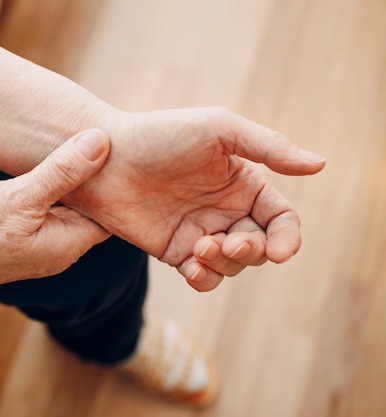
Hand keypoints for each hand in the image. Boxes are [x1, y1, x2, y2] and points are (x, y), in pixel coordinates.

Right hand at [0, 129, 111, 298]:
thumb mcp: (19, 197)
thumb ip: (62, 172)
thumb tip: (102, 141)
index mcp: (71, 243)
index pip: (112, 209)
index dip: (119, 178)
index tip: (121, 145)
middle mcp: (64, 249)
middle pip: (94, 208)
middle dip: (98, 176)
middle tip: (100, 134)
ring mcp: (44, 246)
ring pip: (71, 207)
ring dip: (74, 180)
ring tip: (77, 142)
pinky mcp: (26, 239)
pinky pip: (51, 210)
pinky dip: (54, 189)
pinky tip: (48, 165)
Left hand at [64, 107, 325, 291]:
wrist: (104, 158)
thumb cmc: (160, 135)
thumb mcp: (218, 130)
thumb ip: (268, 146)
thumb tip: (320, 164)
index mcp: (242, 183)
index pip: (281, 219)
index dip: (287, 238)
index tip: (279, 250)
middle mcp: (224, 210)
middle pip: (260, 247)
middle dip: (252, 252)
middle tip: (227, 243)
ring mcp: (199, 232)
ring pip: (233, 266)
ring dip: (226, 264)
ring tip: (200, 248)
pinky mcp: (173, 251)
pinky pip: (202, 277)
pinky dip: (204, 278)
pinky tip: (190, 266)